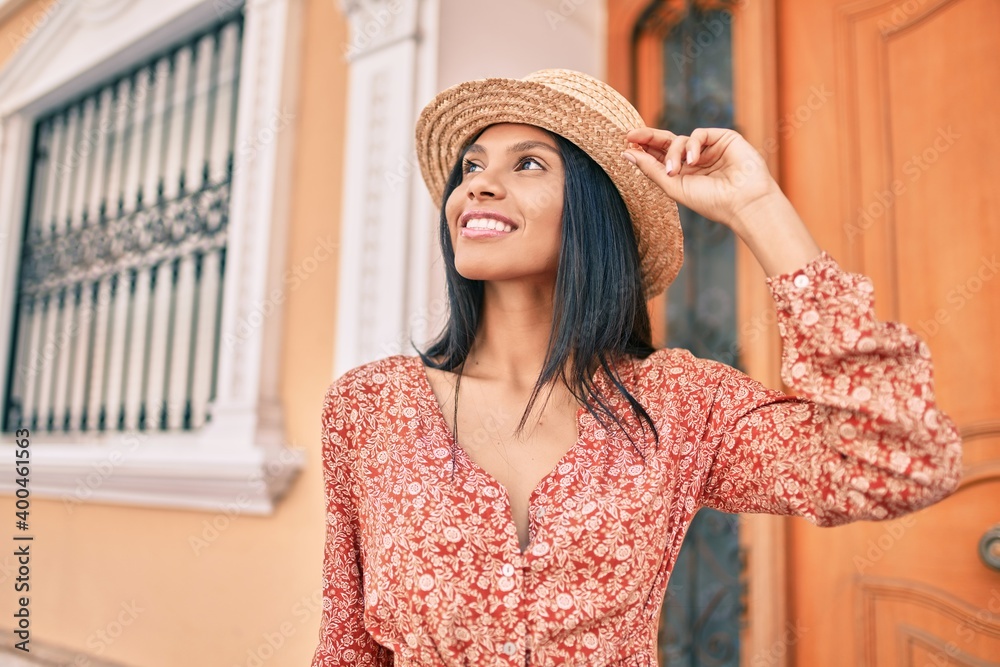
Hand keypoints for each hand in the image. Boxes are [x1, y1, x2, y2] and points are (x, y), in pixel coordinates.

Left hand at [623, 127, 777, 232]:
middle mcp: (696, 160)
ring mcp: (709, 149)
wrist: (744, 202)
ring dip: (673, 153)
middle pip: (668, 143)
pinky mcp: (723, 138)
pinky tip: (693, 161)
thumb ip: (651, 169)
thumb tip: (626, 153)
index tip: (626, 144)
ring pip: (681, 140)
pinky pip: (699, 134)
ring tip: (674, 171)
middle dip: (649, 138)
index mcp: (684, 174)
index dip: (644, 149)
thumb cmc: (711, 201)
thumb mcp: (674, 186)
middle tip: (631, 136)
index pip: (660, 157)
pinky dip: (692, 146)